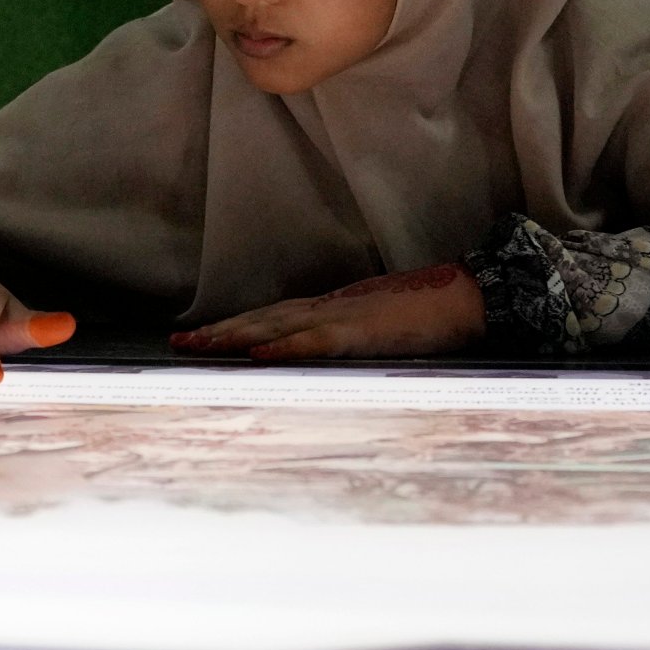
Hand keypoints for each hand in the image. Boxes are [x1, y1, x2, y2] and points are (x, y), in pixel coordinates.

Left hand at [170, 263, 484, 360]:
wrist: (470, 294)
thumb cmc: (429, 312)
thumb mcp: (378, 326)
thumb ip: (347, 337)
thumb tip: (317, 354)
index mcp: (332, 308)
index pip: (270, 318)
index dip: (233, 327)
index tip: (197, 337)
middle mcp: (329, 308)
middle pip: (263, 319)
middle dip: (220, 331)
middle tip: (178, 342)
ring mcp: (345, 317)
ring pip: (279, 326)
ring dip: (238, 337)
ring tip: (202, 345)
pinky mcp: (366, 331)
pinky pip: (319, 340)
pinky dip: (288, 348)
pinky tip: (262, 356)